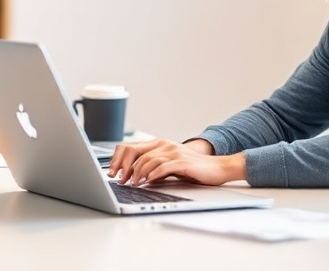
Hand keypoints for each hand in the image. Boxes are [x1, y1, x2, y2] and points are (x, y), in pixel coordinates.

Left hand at [106, 138, 245, 185]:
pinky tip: (147, 182)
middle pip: (135, 152)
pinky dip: (153, 174)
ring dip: (137, 173)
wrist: (216, 168)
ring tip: (132, 184)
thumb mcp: (169, 165)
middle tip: (120, 180)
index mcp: (159, 143)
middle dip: (124, 167)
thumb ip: (154, 167)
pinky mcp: (182, 162)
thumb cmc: (192, 169)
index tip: (112, 172)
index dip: (119, 159)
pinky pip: (163, 166)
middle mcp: (165, 144)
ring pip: (147, 160)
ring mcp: (173, 151)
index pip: (131, 147)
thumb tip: (135, 176)